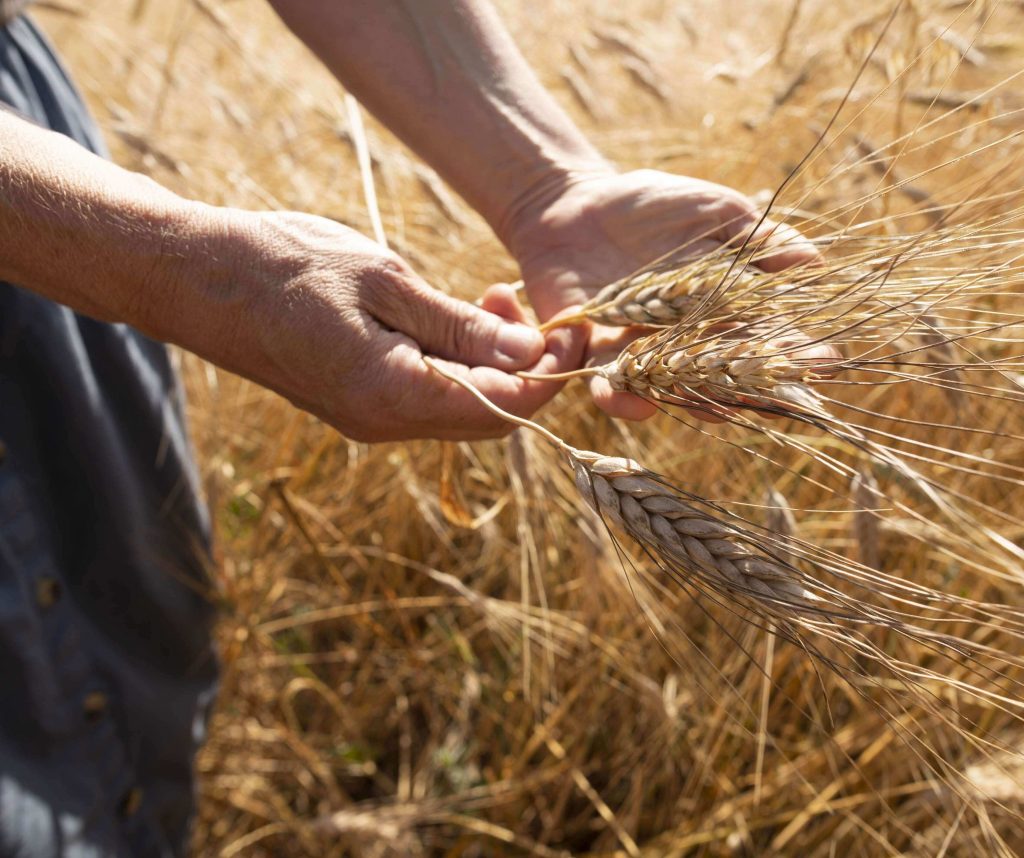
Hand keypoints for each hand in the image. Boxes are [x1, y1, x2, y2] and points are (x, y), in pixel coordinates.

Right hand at [209, 211, 582, 441]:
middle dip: (525, 369)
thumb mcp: (386, 281)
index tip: (570, 328)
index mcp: (395, 396)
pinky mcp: (357, 405)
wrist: (199, 280)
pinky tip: (452, 319)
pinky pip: (428, 398)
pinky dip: (456, 365)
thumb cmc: (286, 266)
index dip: (549, 373)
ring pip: (460, 408)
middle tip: (524, 304)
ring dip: (490, 364)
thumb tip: (529, 352)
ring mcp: (368, 420)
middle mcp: (385, 424)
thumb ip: (461, 326)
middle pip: (490, 418)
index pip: (506, 407)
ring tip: (487, 297)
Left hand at [506, 168, 821, 420]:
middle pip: (719, 370)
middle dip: (749, 384)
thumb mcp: (715, 212)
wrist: (576, 202)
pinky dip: (618, 394)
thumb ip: (760, 240)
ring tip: (710, 411)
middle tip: (779, 399)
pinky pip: (604, 379)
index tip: (824, 361)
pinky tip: (638, 402)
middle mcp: (682, 339)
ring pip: (665, 384)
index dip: (793, 349)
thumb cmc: (652, 205)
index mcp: (720, 308)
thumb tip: (815, 263)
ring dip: (684, 400)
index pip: (764, 333)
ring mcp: (637, 348)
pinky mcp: (590, 350)